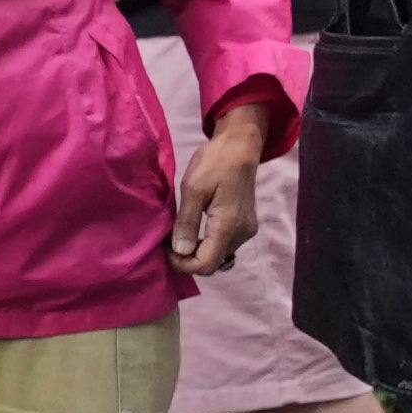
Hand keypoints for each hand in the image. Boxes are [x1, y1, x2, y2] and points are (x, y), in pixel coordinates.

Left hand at [171, 108, 270, 276]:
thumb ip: (187, 222)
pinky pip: (224, 244)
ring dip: (197, 251)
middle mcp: (242, 233)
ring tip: (178, 233)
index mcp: (229, 226)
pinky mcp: (245, 225)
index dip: (182, 264)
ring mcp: (246, 230)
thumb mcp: (192, 190)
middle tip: (168, 240)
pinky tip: (193, 229)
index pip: (205, 265)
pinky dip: (207, 243)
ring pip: (218, 255)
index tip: (165, 247)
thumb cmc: (214, 163)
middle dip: (187, 258)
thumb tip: (180, 251)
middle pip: (212, 263)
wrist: (239, 147)